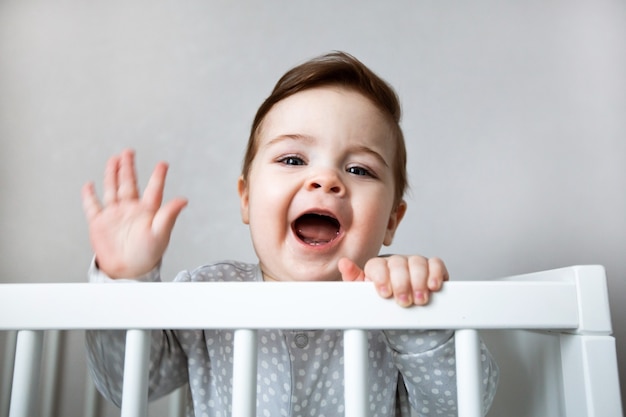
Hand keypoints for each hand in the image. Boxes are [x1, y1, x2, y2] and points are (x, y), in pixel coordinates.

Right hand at [81, 149, 187, 277]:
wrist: (128, 271)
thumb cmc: (148, 254)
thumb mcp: (161, 233)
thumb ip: (169, 215)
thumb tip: (184, 200)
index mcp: (148, 211)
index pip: (153, 189)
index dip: (158, 176)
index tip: (163, 164)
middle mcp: (131, 209)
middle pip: (128, 183)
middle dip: (128, 167)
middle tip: (128, 152)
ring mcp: (115, 215)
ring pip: (112, 189)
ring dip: (112, 174)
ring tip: (114, 160)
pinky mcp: (99, 223)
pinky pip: (93, 206)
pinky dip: (89, 196)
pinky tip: (89, 185)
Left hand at [338, 255, 448, 306]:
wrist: (399, 304)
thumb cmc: (381, 297)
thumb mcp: (364, 293)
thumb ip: (353, 280)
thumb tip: (343, 263)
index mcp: (377, 266)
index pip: (377, 265)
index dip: (381, 278)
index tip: (385, 293)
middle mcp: (396, 262)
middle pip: (398, 263)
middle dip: (402, 283)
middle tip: (404, 301)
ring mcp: (414, 262)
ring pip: (418, 262)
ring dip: (419, 281)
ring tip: (420, 299)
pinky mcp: (432, 267)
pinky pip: (436, 263)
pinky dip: (436, 273)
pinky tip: (434, 286)